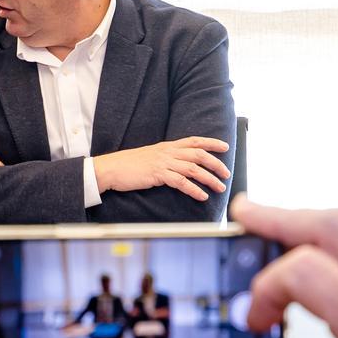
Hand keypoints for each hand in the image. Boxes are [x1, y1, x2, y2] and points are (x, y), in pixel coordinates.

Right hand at [93, 137, 228, 198]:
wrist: (111, 168)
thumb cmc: (128, 165)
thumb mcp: (150, 156)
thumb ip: (166, 158)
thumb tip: (179, 166)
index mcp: (167, 146)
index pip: (194, 140)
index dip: (211, 142)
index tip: (225, 147)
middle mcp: (167, 152)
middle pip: (199, 154)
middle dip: (216, 163)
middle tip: (226, 173)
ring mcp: (163, 163)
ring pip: (193, 169)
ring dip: (210, 179)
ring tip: (220, 188)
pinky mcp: (158, 174)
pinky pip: (181, 182)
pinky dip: (194, 190)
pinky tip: (202, 196)